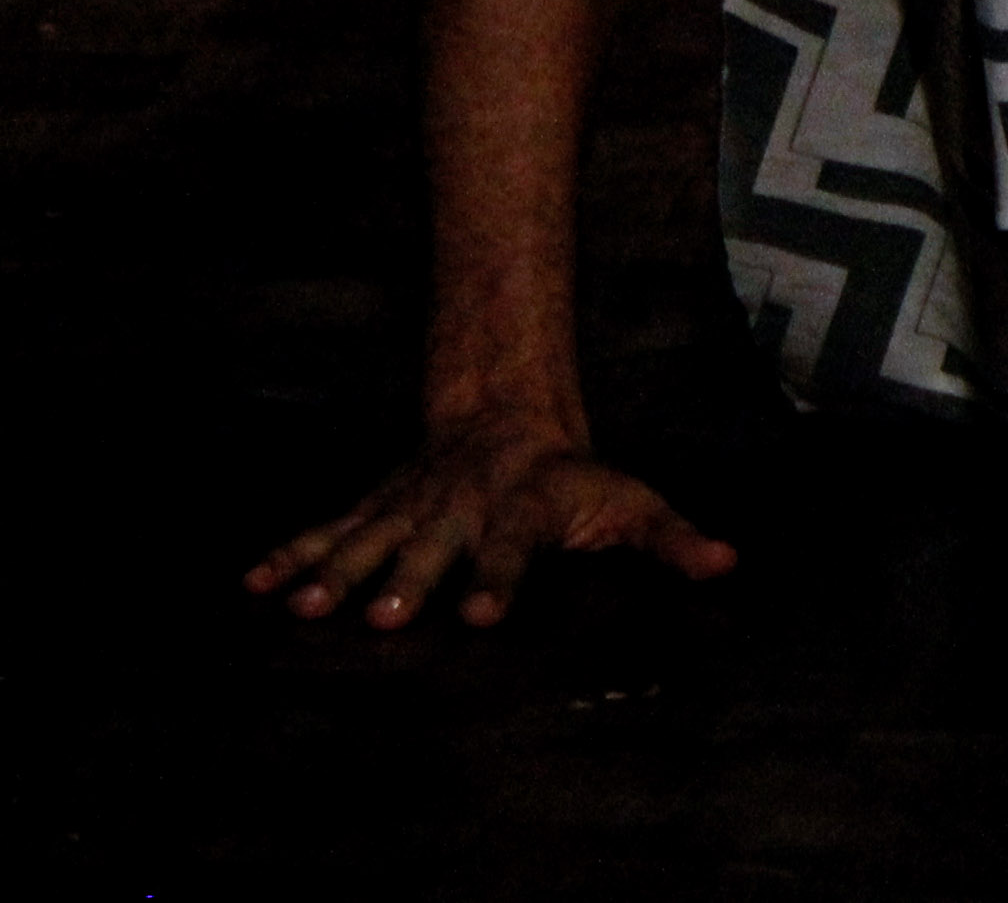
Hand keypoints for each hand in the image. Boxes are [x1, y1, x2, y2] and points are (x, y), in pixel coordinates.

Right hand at [243, 407, 736, 630]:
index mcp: (521, 511)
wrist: (508, 415)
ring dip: (334, 573)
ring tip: (300, 608)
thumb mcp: (631, 503)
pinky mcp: (377, 508)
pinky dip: (289, 554)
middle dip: (406, 581)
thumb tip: (727, 563)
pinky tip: (253, 583)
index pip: (511, 550)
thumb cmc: (576, 479)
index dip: (497, 581)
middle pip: (430, 548)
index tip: (479, 616)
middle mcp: (460, 509)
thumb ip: (673, 540)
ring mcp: (412, 508)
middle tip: (379, 619)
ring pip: (368, 539)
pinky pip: (327, 531)